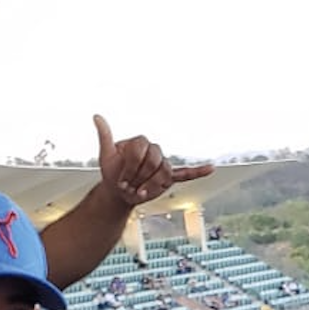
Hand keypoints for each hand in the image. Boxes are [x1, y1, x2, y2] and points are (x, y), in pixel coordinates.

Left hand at [93, 114, 213, 208]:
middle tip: (128, 187)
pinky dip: (198, 172)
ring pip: (164, 172)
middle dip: (139, 177)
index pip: (140, 150)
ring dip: (151, 185)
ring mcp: (162, 164)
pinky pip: (186, 173)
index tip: (120, 180)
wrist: (118, 191)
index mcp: (140, 143)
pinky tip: (211, 169)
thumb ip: (105, 136)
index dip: (130, 167)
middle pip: (154, 160)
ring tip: (140, 193)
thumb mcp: (106, 156)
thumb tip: (97, 116)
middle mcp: (154, 151)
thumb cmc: (112, 173)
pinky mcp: (168, 178)